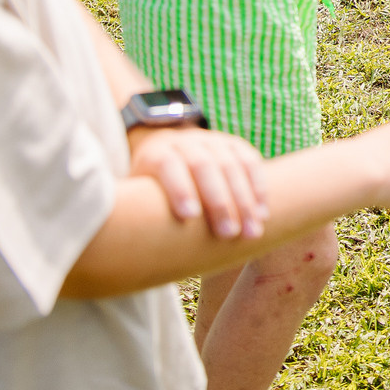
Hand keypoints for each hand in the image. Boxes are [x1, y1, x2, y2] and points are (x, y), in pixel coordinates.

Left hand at [128, 126, 267, 240]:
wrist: (166, 150)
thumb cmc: (149, 191)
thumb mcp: (134, 197)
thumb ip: (134, 213)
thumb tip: (126, 249)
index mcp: (155, 153)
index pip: (167, 165)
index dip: (178, 188)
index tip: (189, 217)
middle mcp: (184, 142)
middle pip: (203, 166)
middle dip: (219, 201)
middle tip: (229, 235)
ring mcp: (211, 140)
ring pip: (231, 164)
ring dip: (245, 200)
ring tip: (252, 232)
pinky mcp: (233, 144)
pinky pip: (250, 161)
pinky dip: (258, 187)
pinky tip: (263, 213)